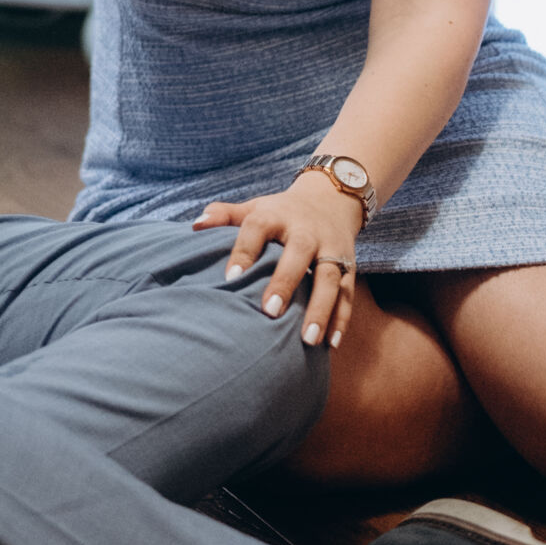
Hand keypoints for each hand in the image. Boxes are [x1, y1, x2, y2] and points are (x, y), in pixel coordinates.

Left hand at [192, 175, 361, 347]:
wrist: (330, 199)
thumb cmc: (280, 212)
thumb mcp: (254, 208)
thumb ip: (225, 215)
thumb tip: (196, 224)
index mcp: (277, 215)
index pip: (258, 228)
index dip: (244, 251)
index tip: (230, 278)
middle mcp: (307, 231)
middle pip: (299, 253)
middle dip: (286, 282)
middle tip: (270, 311)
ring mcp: (331, 249)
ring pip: (331, 278)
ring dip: (321, 309)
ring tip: (308, 340)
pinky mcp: (350, 266)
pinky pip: (348, 295)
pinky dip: (341, 320)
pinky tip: (330, 345)